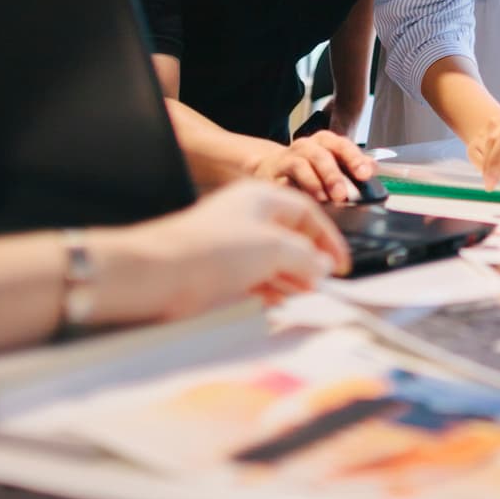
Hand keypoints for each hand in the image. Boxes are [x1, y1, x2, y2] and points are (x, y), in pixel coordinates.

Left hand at [93, 180, 350, 324]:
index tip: (342, 262)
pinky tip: (277, 301)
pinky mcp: (216, 268)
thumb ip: (306, 257)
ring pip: (271, 258)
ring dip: (291, 276)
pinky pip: (253, 275)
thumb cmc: (212, 250)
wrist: (157, 274)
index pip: (307, 212)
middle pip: (289, 235)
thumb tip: (324, 266)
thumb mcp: (274, 248)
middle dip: (310, 259)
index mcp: (261, 197)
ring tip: (305, 294)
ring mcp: (230, 242)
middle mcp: (246, 216)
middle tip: (324, 282)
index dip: (328, 238)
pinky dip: (270, 287)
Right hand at [249, 130, 375, 204]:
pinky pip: (283, 182)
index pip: (342, 145)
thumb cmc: (309, 167)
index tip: (364, 174)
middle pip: (321, 156)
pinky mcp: (272, 175)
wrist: (271, 168)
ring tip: (324, 199)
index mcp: (325, 141)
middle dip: (333, 176)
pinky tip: (302, 202)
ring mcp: (287, 159)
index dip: (354, 159)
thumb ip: (353, 164)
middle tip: (343, 195)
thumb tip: (374, 168)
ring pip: (301, 166)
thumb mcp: (332, 162)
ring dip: (314, 184)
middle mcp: (306, 146)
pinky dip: (294, 191)